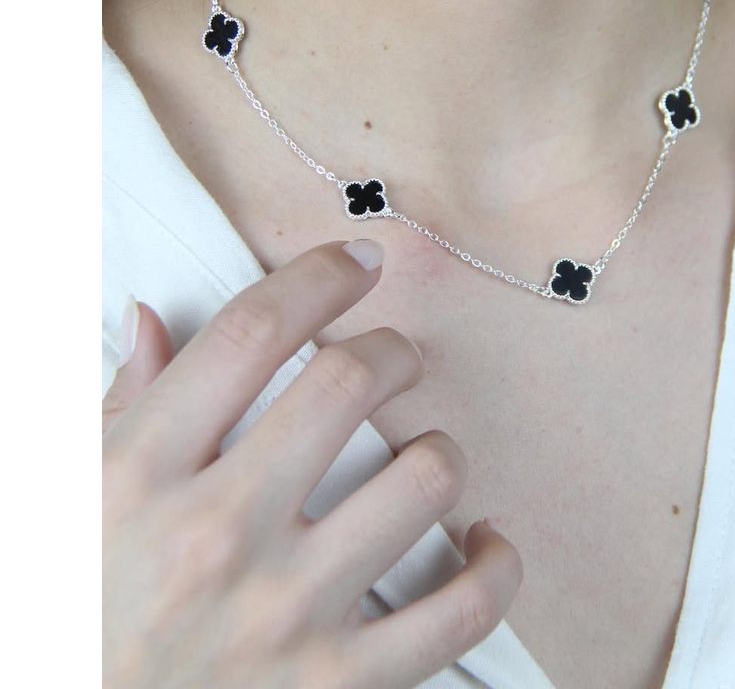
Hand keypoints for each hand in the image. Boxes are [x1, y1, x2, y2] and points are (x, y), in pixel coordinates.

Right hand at [102, 240, 522, 688]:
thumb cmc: (74, 611)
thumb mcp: (68, 496)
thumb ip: (119, 403)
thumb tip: (155, 316)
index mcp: (141, 472)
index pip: (252, 333)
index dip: (320, 276)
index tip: (358, 262)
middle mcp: (217, 535)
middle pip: (350, 382)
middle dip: (390, 349)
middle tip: (391, 358)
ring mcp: (283, 613)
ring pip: (422, 479)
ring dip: (440, 448)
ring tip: (421, 456)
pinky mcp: (335, 685)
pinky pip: (459, 613)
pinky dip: (492, 565)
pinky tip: (480, 540)